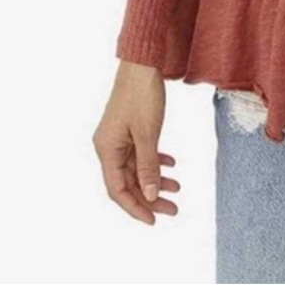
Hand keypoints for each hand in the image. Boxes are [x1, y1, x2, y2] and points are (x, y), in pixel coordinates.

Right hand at [93, 60, 179, 223]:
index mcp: (106, 150)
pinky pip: (141, 153)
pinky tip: (171, 164)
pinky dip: (155, 161)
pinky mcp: (130, 129)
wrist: (142, 64)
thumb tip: (149, 195)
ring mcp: (119, 137)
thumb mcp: (148, 133)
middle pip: (128, 182)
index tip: (153, 220)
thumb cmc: (141, 95)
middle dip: (149, 197)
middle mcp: (109, 146)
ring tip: (177, 187)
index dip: (135, 207)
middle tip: (173, 208)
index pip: (118, 190)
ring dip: (155, 179)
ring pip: (136, 168)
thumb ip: (148, 166)